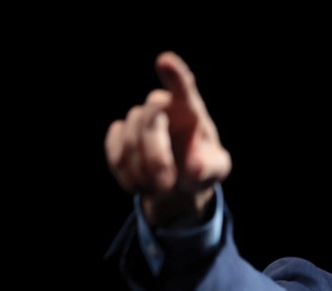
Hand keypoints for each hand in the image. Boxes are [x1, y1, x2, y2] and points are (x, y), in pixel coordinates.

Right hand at [105, 52, 230, 227]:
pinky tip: (142, 186)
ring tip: (161, 189)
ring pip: (130, 142)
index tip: (164, 60)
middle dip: (156, 156)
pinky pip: (115, 155)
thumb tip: (194, 167)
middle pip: (149, 120)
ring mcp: (137, 119)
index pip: (183, 86)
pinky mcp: (118, 136)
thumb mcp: (216, 171)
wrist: (178, 181)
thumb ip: (210, 167)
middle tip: (167, 184)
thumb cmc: (201, 168)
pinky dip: (128, 177)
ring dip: (144, 172)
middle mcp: (161, 107)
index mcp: (189, 109)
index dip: (174, 75)